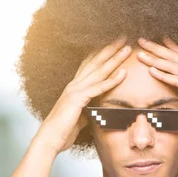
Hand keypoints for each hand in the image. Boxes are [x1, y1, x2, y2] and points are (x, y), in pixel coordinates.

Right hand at [33, 36, 131, 154]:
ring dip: (114, 59)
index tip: (115, 43)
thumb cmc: (64, 130)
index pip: (90, 64)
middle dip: (110, 48)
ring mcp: (75, 90)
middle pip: (96, 61)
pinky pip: (98, 88)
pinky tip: (123, 73)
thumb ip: (89, 106)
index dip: (102, 52)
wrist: (50, 139)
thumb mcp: (81, 114)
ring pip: (99, 70)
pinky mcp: (78, 99)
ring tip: (127, 48)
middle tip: (124, 36)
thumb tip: (98, 107)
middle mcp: (75, 84)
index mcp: (75, 86)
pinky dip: (112, 80)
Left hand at [136, 37, 177, 148]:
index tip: (155, 41)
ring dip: (157, 59)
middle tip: (141, 40)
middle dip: (157, 49)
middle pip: (176, 58)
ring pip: (176, 66)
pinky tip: (152, 71)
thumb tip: (173, 121)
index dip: (169, 49)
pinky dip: (166, 76)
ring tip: (141, 53)